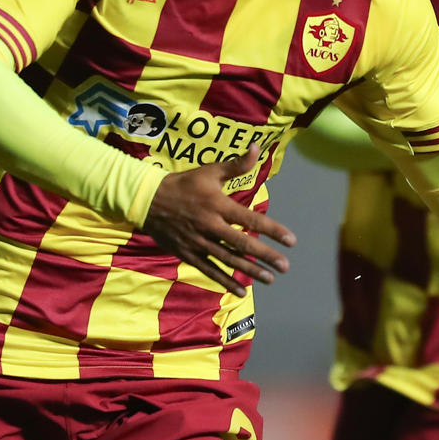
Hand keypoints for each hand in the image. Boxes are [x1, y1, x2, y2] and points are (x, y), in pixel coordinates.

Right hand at [143, 143, 294, 296]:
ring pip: (229, 259)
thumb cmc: (183, 184)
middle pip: (242, 243)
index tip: (291, 240)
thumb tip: (257, 148)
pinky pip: (210, 270)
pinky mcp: (189, 253)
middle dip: (266, 255)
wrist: (147, 200)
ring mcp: (199, 242)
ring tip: (270, 278)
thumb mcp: (209, 171)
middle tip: (285, 266)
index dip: (273, 230)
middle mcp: (210, 225)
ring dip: (250, 270)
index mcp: (218, 205)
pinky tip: (241, 291)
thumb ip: (236, 165)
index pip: (251, 219)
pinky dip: (226, 281)